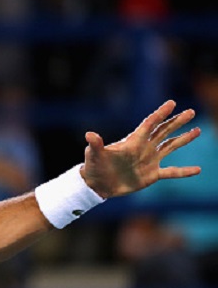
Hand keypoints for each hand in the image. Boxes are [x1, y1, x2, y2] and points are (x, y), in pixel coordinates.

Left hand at [80, 100, 200, 197]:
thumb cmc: (94, 167)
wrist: (97, 184)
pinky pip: (172, 172)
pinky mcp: (152, 175)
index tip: (172, 103)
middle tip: (190, 112)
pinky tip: (197, 169)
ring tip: (197, 130)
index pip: (149, 124)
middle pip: (163, 131)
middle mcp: (143, 148)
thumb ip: (96, 145)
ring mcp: (149, 161)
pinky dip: (184, 171)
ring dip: (183, 139)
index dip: (160, 113)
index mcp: (132, 141)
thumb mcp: (94, 155)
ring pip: (170, 146)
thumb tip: (89, 134)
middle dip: (176, 121)